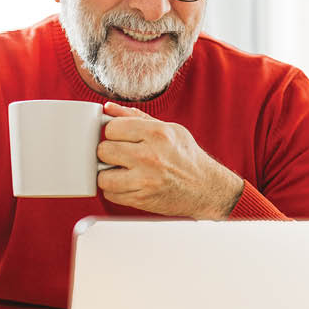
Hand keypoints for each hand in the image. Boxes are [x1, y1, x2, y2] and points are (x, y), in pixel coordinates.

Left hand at [96, 102, 243, 218]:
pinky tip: (128, 184)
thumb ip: (135, 117)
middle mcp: (150, 156)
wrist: (206, 188)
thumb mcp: (168, 129)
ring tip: (120, 171)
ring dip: (108, 174)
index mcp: (157, 133)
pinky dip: (115, 190)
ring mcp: (145, 180)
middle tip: (118, 155)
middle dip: (108, 153)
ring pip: (102, 176)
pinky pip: (111, 195)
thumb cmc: (187, 157)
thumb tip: (108, 108)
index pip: (112, 128)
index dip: (112, 133)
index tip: (118, 137)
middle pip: (104, 151)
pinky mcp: (142, 199)